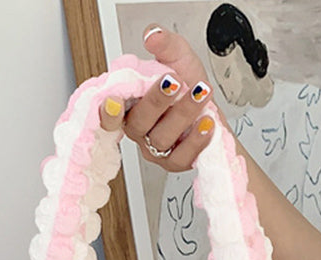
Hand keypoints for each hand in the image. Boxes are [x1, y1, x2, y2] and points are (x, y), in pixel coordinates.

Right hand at [100, 25, 216, 170]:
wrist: (212, 112)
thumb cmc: (190, 88)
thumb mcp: (178, 58)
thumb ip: (165, 44)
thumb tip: (152, 36)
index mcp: (130, 105)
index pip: (109, 113)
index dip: (107, 111)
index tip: (113, 102)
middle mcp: (139, 128)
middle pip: (139, 122)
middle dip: (157, 101)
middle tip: (174, 81)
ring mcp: (156, 148)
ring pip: (162, 138)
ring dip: (183, 113)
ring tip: (201, 94)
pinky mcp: (175, 162)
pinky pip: (182, 156)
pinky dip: (196, 139)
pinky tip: (206, 122)